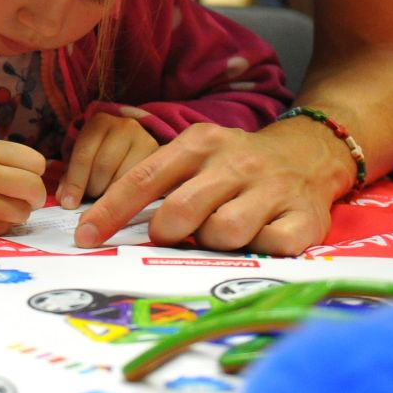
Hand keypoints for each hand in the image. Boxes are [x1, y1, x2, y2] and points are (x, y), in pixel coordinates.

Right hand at [0, 139, 45, 235]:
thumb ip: (5, 158)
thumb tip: (39, 174)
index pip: (36, 162)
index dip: (34, 170)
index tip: (26, 174)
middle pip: (34, 189)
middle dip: (35, 195)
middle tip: (25, 195)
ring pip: (23, 213)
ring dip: (18, 211)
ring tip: (2, 205)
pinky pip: (5, 228)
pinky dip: (2, 223)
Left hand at [57, 113, 156, 208]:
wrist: (136, 145)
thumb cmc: (103, 154)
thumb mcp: (85, 159)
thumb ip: (71, 178)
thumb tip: (66, 200)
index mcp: (99, 122)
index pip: (83, 155)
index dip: (74, 183)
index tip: (68, 204)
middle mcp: (124, 126)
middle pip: (103, 167)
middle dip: (93, 190)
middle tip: (91, 200)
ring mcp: (145, 139)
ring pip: (124, 177)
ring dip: (110, 195)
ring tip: (107, 197)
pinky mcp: (160, 157)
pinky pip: (142, 183)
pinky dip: (129, 196)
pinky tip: (124, 197)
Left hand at [72, 120, 350, 253]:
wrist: (307, 155)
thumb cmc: (234, 166)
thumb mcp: (196, 157)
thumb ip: (160, 183)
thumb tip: (106, 223)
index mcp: (199, 143)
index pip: (143, 178)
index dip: (111, 210)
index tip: (85, 236)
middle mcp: (234, 161)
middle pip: (181, 212)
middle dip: (167, 231)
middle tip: (175, 233)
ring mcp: (272, 189)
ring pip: (223, 233)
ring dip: (215, 242)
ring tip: (224, 228)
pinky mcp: (303, 218)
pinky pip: (268, 247)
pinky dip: (258, 249)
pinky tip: (261, 234)